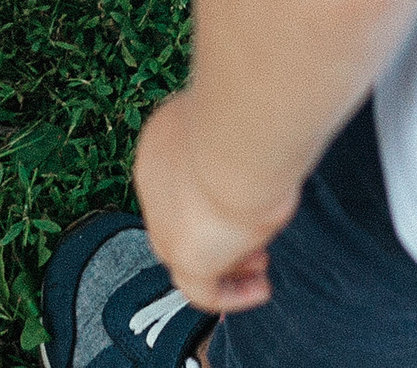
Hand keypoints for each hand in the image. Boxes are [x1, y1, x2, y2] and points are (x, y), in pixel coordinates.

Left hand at [130, 90, 294, 313]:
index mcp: (162, 144)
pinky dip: (230, 295)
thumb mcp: (241, 126)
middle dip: (217, 233)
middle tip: (253, 239)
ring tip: (259, 266)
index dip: (210, 198)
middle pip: (180, 218)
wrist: (236, 139)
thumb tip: (263, 138)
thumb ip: (241, 137)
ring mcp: (162, 222)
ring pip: (185, 253)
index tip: (243, 204)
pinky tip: (259, 289)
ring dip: (224, 264)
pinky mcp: (182, 256)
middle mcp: (153, 182)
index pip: (178, 181)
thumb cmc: (247, 121)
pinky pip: (200, 290)